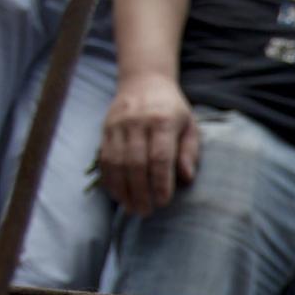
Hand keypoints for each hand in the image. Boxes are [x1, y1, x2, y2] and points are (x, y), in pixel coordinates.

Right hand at [99, 74, 198, 215]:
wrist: (144, 82)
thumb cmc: (172, 111)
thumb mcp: (190, 127)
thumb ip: (189, 152)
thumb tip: (186, 178)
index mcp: (162, 121)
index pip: (159, 157)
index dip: (160, 183)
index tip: (163, 202)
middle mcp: (137, 122)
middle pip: (135, 163)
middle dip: (140, 191)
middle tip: (145, 212)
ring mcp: (118, 125)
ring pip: (116, 163)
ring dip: (122, 189)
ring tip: (131, 208)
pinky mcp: (105, 129)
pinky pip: (104, 158)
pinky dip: (109, 179)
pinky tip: (117, 194)